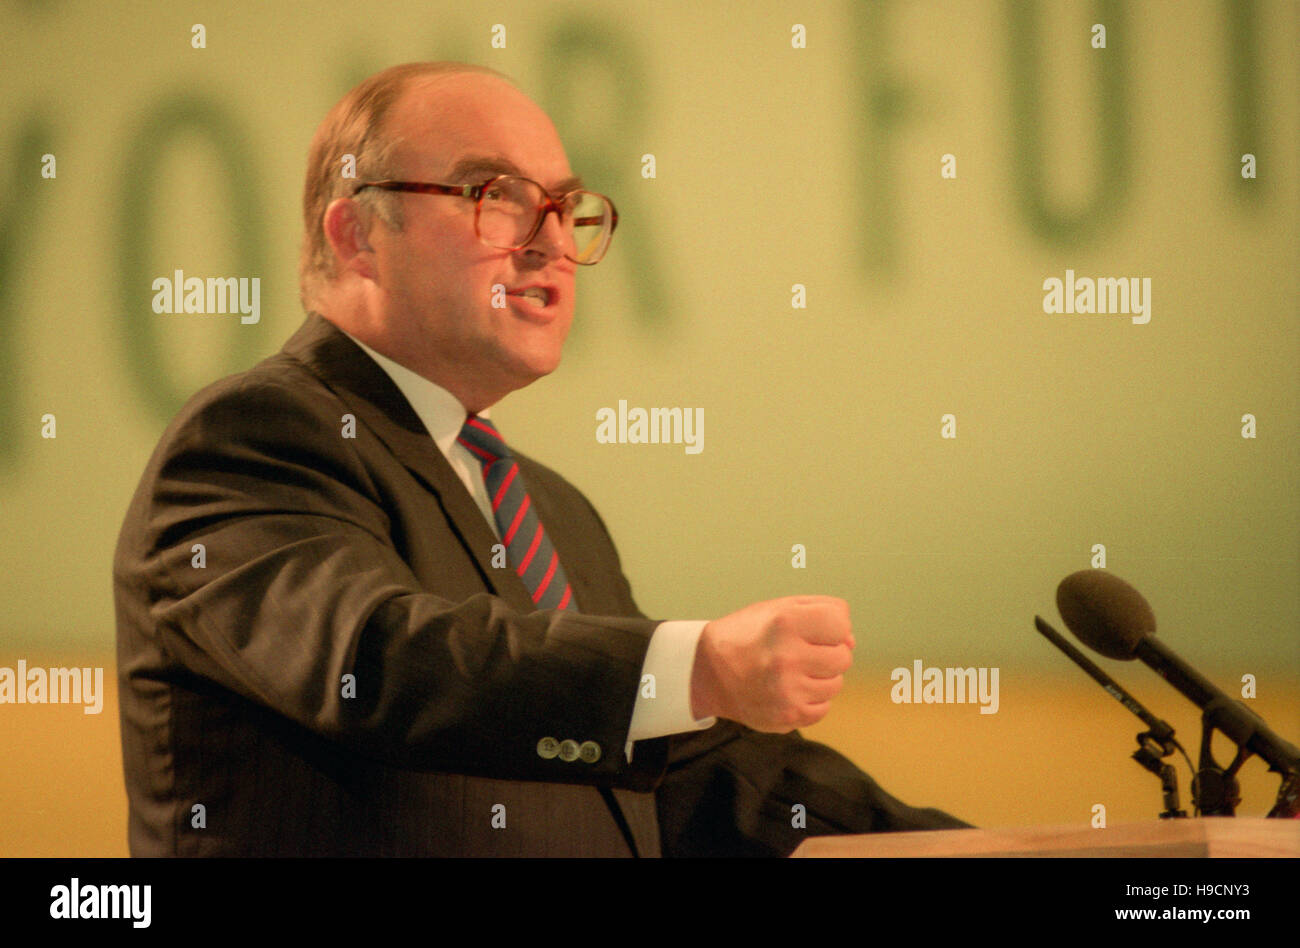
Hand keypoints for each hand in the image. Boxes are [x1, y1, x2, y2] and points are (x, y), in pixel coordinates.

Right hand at [690, 596, 853, 731]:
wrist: (706, 671)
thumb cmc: (747, 635)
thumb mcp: (779, 607)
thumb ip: (823, 611)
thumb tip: (851, 641)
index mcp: (786, 622)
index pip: (841, 624)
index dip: (833, 628)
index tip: (816, 631)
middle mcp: (787, 656)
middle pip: (843, 657)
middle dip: (827, 654)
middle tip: (801, 653)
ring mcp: (788, 690)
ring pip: (836, 684)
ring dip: (820, 678)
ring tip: (792, 672)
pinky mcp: (788, 716)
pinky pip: (823, 708)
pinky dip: (811, 700)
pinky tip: (790, 689)